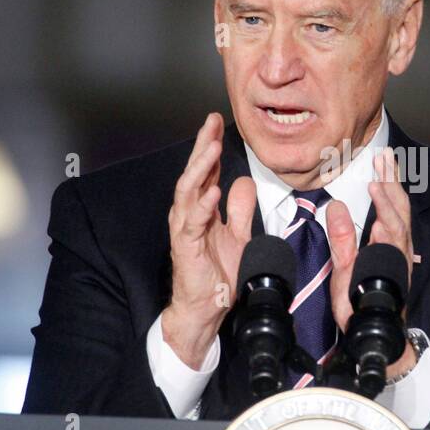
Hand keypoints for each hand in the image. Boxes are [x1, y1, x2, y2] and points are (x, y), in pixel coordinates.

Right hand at [164, 112, 256, 366]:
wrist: (207, 307)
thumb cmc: (216, 273)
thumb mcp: (237, 235)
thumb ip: (240, 209)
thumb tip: (244, 182)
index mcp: (202, 209)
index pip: (206, 171)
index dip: (211, 146)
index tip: (218, 123)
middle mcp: (189, 214)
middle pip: (194, 172)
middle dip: (202, 146)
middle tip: (210, 122)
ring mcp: (185, 229)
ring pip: (188, 191)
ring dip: (200, 168)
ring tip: (210, 147)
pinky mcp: (186, 247)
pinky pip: (193, 222)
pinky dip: (202, 206)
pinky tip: (212, 191)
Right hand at [327, 148, 415, 375]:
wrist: (378, 330)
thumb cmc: (359, 307)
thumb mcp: (344, 277)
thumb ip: (342, 242)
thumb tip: (338, 209)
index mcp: (387, 252)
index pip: (389, 220)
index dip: (382, 200)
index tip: (372, 182)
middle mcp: (400, 248)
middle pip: (400, 209)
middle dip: (391, 181)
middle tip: (383, 157)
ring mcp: (401, 249)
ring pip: (402, 212)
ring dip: (394, 187)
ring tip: (387, 165)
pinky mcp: (398, 251)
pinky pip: (399, 218)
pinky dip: (394, 200)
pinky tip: (389, 193)